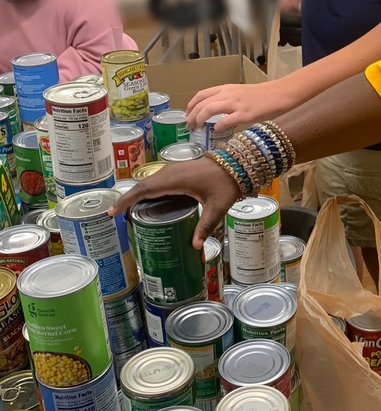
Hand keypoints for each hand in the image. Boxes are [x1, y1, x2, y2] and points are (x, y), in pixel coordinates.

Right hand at [109, 158, 239, 247]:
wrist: (237, 163)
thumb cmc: (226, 183)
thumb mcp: (217, 207)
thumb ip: (205, 226)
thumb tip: (195, 247)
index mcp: (175, 180)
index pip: (144, 189)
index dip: (126, 199)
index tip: (112, 211)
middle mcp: (170, 173)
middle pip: (142, 185)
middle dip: (128, 199)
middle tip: (116, 215)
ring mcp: (174, 170)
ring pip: (149, 181)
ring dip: (137, 193)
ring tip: (128, 210)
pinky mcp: (179, 171)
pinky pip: (158, 180)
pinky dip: (148, 190)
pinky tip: (149, 201)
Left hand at [186, 79, 292, 131]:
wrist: (280, 93)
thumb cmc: (263, 95)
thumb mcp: (241, 94)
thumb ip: (228, 102)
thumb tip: (218, 117)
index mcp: (226, 88)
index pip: (201, 95)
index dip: (191, 105)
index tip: (188, 115)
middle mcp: (228, 94)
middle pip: (202, 103)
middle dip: (191, 115)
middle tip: (189, 126)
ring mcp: (236, 103)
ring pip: (209, 109)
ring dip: (200, 119)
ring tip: (198, 128)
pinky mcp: (246, 113)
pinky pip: (227, 120)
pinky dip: (219, 126)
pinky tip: (217, 130)